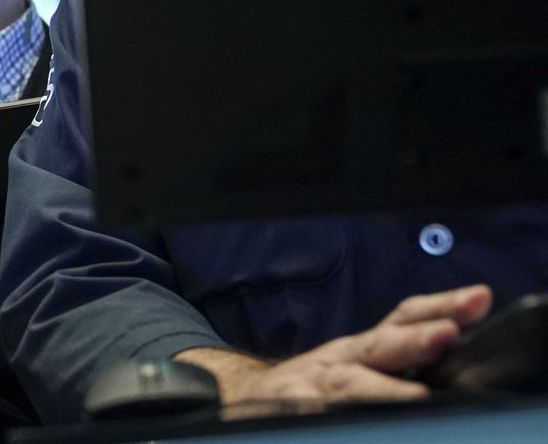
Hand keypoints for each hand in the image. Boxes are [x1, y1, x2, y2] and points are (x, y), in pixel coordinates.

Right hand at [181, 285, 492, 411]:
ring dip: (384, 390)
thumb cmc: (311, 386)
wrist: (241, 395)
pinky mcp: (294, 413)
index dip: (441, 306)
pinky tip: (357, 422)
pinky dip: (341, 417)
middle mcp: (339, 362)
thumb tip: (453, 346)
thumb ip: (396, 359)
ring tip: (417, 399)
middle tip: (447, 334)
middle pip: (380, 345)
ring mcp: (314, 389)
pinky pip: (322, 415)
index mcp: (361, 349)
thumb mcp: (355, 365)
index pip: (403, 318)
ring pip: (352, 386)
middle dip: (414, 339)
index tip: (479, 298)